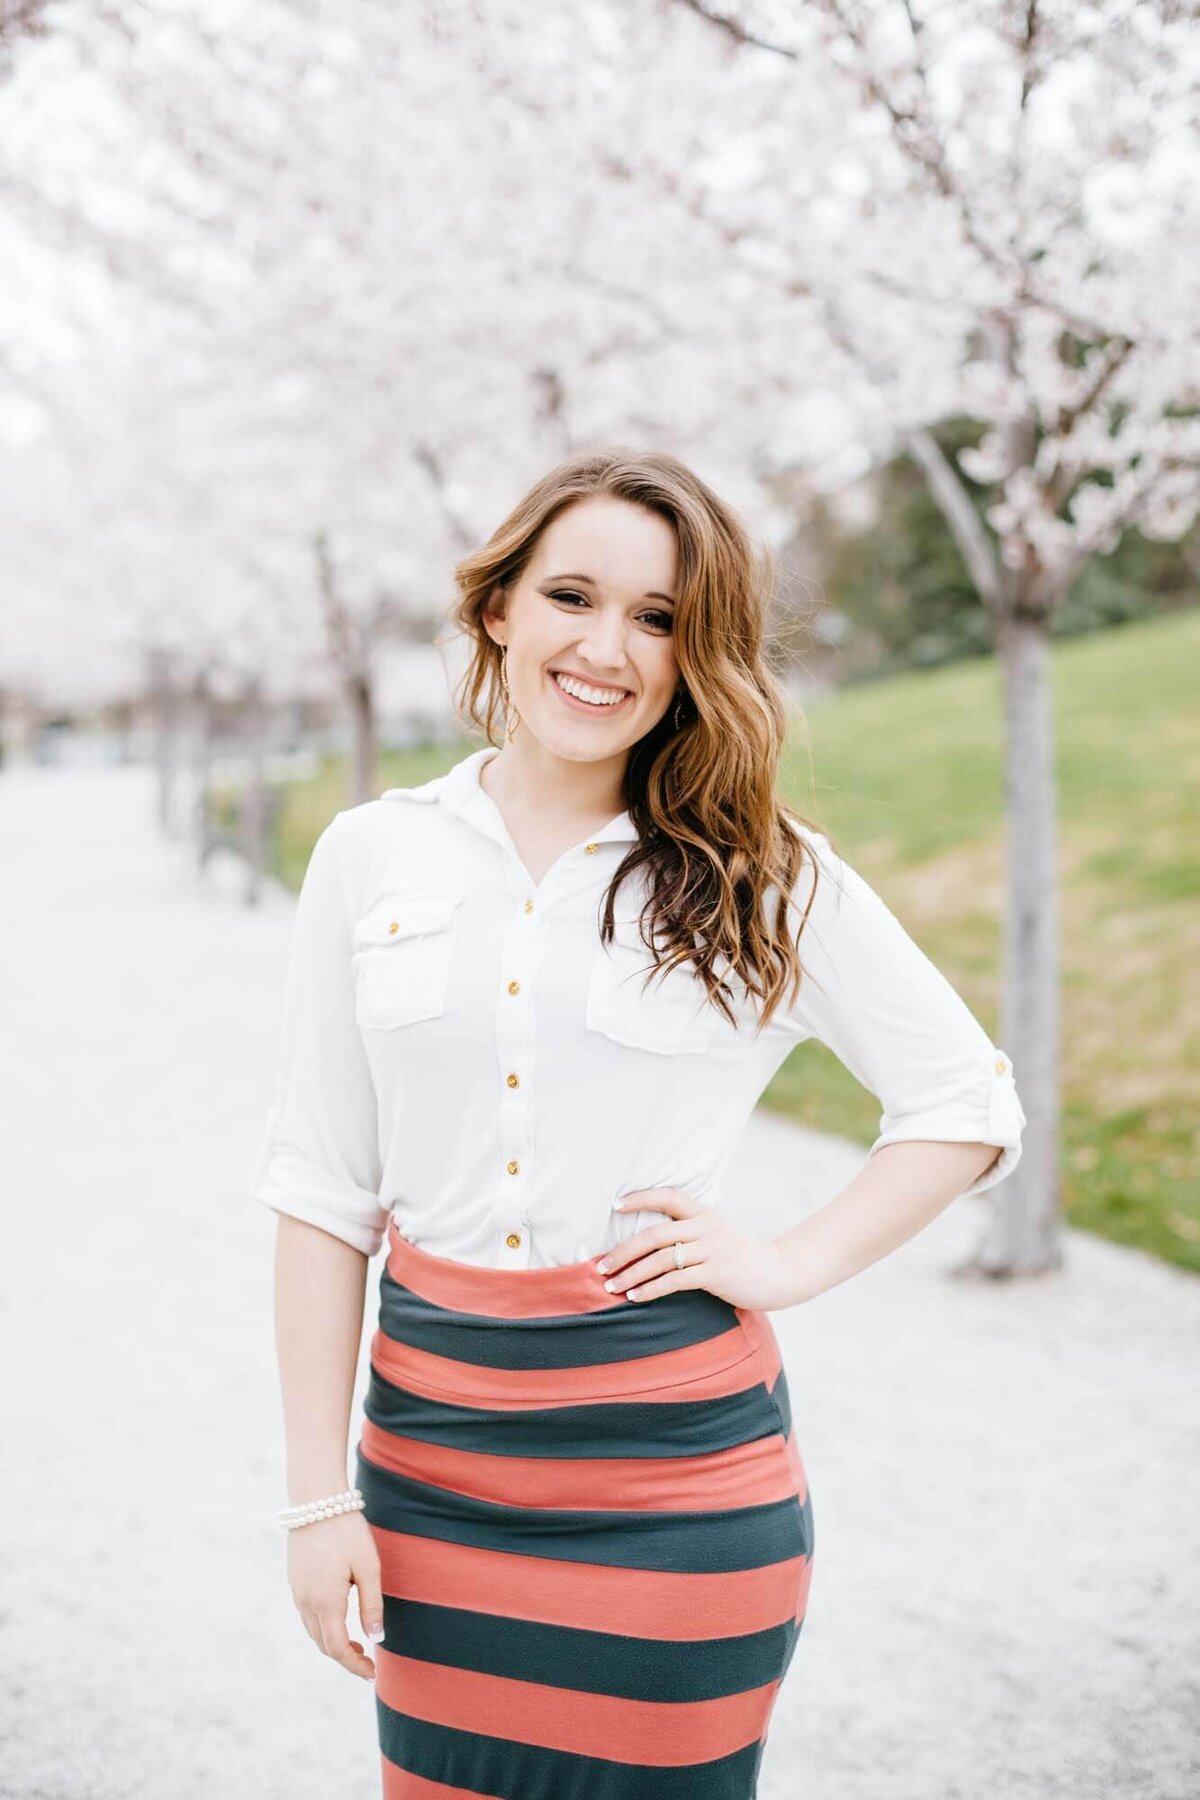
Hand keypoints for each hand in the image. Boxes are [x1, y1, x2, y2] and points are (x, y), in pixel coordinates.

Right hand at [286, 1509, 385, 1680]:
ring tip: (356, 1641)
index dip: (353, 1665)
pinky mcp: (294, 1580)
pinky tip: (340, 1615)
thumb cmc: (347, 1531)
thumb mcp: (368, 1567)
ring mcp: (296, 1591)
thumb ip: (371, 1605)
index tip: (371, 1673)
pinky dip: (323, 1625)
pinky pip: (307, 1613)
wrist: (316, 1500)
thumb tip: (376, 1637)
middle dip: (344, 1656)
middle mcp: (305, 1601)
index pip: (336, 1649)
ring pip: (313, 1630)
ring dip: (332, 1641)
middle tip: (368, 1659)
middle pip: (323, 1644)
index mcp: (325, 1602)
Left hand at [595, 1185, 794, 1310]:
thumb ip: (686, 1232)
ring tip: (612, 1286)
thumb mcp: (713, 1234)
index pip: (668, 1196)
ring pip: (662, 1260)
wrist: (774, 1274)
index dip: (640, 1198)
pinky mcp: (717, 1273)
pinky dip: (651, 1289)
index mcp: (703, 1213)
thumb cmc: (735, 1256)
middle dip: (624, 1251)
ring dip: (632, 1274)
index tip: (615, 1205)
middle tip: (601, 1266)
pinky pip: (675, 1281)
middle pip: (656, 1234)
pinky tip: (635, 1297)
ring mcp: (712, 1249)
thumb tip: (644, 1241)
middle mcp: (706, 1226)